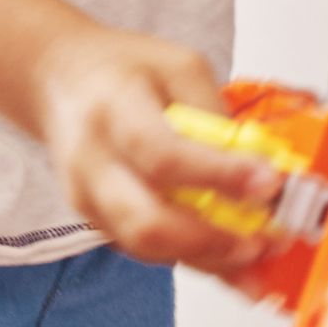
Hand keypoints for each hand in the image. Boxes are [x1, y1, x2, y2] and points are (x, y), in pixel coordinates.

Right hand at [32, 28, 284, 273]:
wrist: (59, 80)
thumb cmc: (119, 70)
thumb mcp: (179, 65)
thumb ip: (215, 111)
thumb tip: (257, 160)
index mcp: (114, 110)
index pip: (164, 155)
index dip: (219, 175)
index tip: (267, 183)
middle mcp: (93, 161)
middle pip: (147, 221)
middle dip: (211, 240)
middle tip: (260, 241)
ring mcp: (89, 198)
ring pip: (147, 247)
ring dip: (208, 259)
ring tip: (255, 256)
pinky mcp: (97, 221)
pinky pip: (147, 250)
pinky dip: (192, 260)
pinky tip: (230, 261)